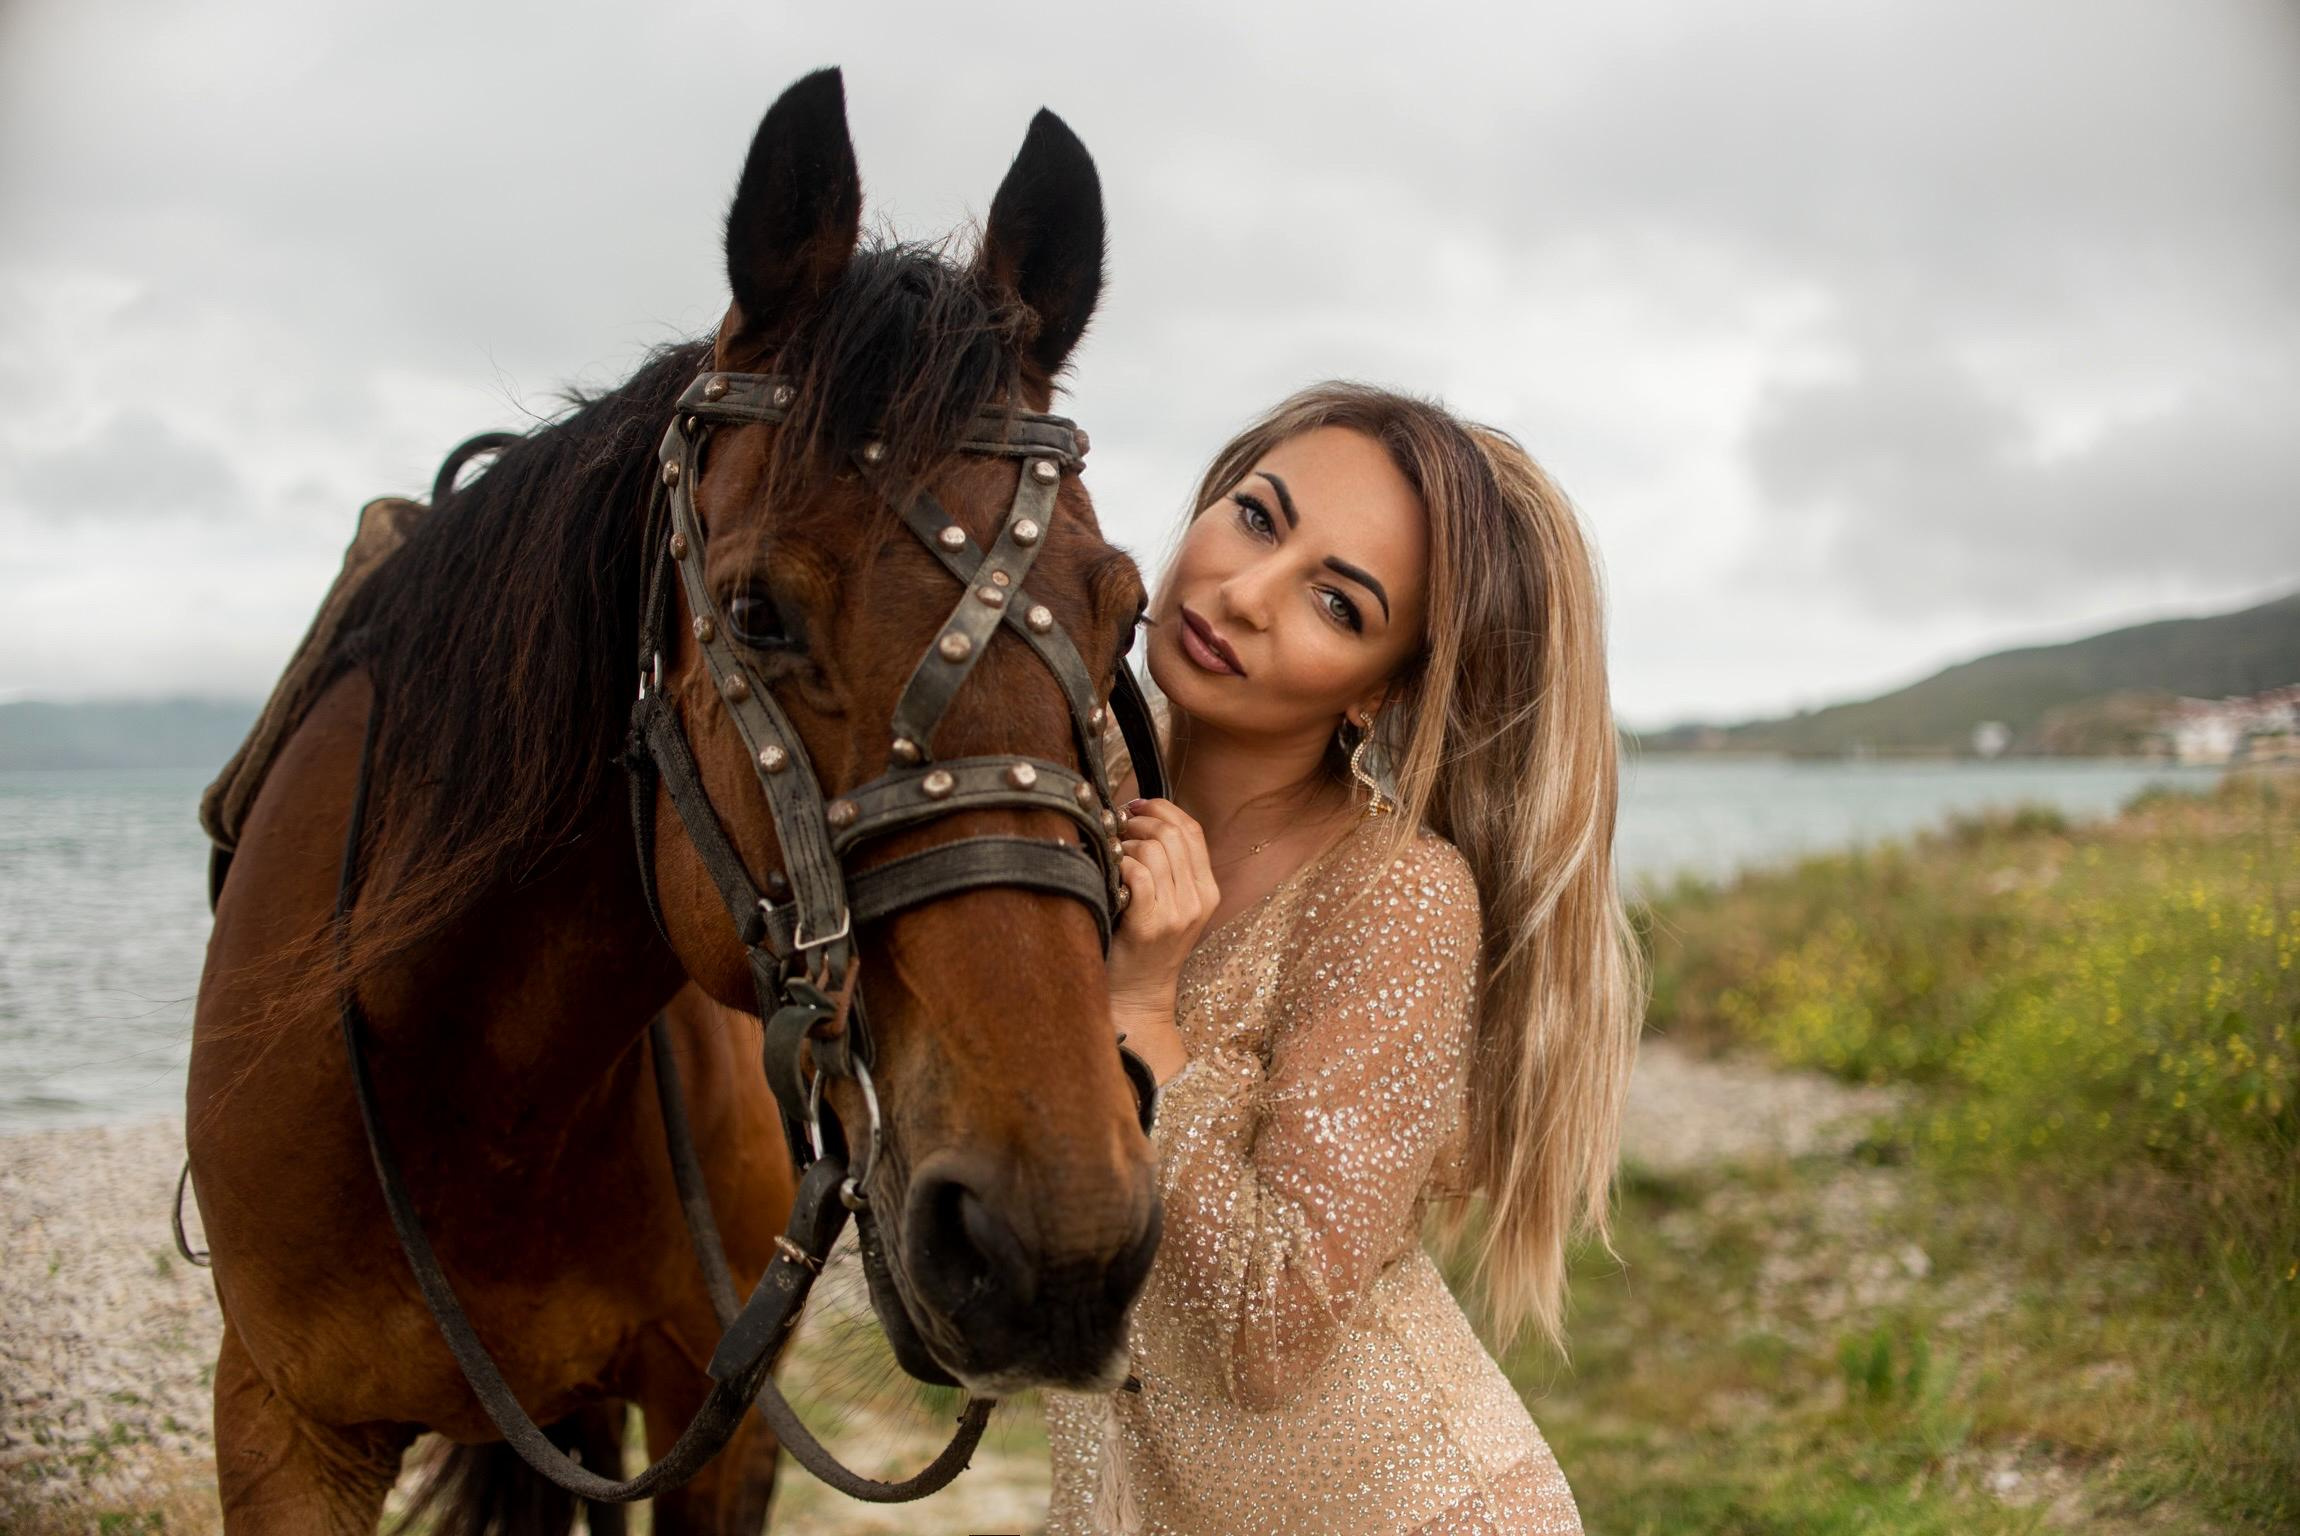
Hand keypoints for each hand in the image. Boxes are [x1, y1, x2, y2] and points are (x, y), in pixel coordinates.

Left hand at [1109, 796, 1219, 1020]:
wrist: (1140, 995)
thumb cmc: (1146, 946)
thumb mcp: (1173, 904)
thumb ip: (1170, 866)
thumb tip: (1141, 815)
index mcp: (1208, 890)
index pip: (1193, 830)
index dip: (1163, 809)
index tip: (1137, 806)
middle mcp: (1198, 900)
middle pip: (1173, 834)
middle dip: (1140, 821)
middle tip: (1119, 828)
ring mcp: (1176, 913)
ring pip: (1153, 851)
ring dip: (1126, 844)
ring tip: (1114, 856)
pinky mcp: (1150, 925)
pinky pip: (1137, 874)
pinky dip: (1120, 865)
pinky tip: (1112, 874)